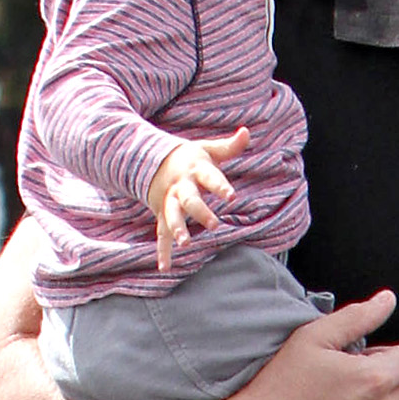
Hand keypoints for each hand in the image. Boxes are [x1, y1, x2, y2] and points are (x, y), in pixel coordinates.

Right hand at [149, 129, 249, 268]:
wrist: (151, 161)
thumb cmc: (189, 158)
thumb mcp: (208, 150)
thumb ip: (229, 146)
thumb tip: (247, 132)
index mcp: (195, 170)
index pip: (210, 178)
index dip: (221, 186)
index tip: (232, 196)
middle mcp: (181, 187)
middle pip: (190, 200)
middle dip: (200, 212)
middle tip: (214, 224)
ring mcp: (169, 202)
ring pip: (172, 216)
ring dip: (178, 229)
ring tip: (185, 244)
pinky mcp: (161, 215)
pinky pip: (161, 234)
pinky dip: (162, 252)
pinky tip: (165, 268)